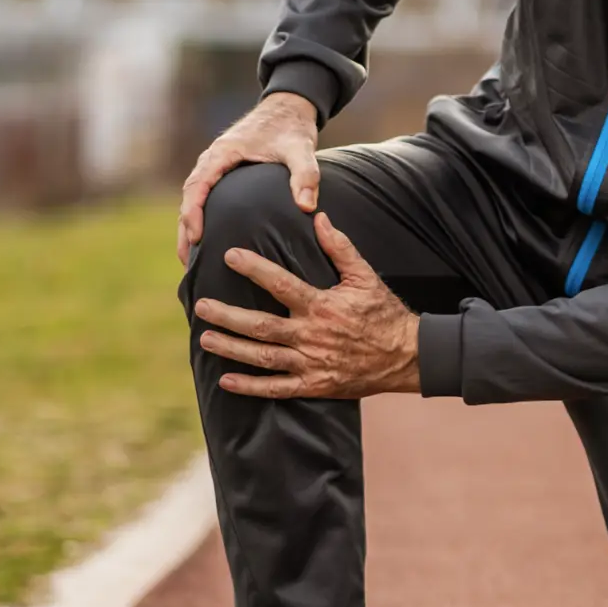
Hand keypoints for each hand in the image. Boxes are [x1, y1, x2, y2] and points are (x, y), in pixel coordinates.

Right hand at [176, 92, 320, 265]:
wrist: (288, 109)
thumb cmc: (292, 129)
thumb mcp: (302, 150)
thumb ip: (306, 176)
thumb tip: (307, 207)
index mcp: (223, 152)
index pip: (198, 185)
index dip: (193, 212)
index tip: (196, 238)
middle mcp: (212, 159)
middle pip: (188, 196)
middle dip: (185, 228)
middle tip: (188, 261)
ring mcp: (214, 165)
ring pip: (191, 197)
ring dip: (187, 226)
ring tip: (191, 260)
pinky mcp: (221, 171)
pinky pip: (203, 195)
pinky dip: (198, 216)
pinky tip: (205, 240)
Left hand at [193, 212, 421, 398]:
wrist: (406, 356)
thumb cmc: (383, 313)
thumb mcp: (365, 276)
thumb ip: (339, 247)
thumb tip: (319, 218)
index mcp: (322, 306)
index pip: (280, 283)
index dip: (253, 268)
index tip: (229, 255)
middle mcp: (312, 335)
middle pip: (260, 325)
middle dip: (227, 315)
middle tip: (201, 306)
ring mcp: (311, 363)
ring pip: (262, 357)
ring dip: (231, 348)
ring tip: (205, 338)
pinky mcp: (314, 385)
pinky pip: (277, 388)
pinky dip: (251, 386)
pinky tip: (227, 380)